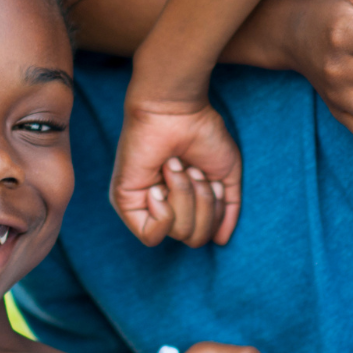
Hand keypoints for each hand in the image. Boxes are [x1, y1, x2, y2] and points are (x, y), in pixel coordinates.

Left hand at [111, 97, 239, 246]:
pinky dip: (165, 213)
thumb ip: (227, 209)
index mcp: (183, 203)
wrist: (178, 112)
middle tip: (193, 171)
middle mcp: (162, 207)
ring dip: (185, 196)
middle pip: (193, 238)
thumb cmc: (202, 134)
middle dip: (203, 204)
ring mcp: (143, 205)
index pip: (204, 234)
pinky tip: (159, 187)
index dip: (215, 212)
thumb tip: (220, 240)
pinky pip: (151, 235)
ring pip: (177, 233)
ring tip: (175, 168)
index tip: (211, 179)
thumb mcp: (225, 176)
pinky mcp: (125, 201)